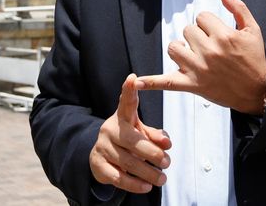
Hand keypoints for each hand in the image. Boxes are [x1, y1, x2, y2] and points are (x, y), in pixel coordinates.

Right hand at [89, 74, 170, 193]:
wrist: (101, 157)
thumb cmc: (127, 141)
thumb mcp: (141, 133)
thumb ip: (155, 136)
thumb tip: (167, 143)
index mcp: (122, 117)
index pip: (125, 102)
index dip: (129, 90)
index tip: (133, 79)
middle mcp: (110, 129)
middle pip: (132, 140)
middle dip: (153, 153)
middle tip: (167, 162)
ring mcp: (102, 147)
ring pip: (127, 161)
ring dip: (147, 172)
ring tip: (162, 178)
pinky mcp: (98, 165)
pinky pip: (117, 177)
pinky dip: (134, 184)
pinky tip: (146, 186)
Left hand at [137, 0, 265, 114]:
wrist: (259, 92)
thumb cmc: (256, 61)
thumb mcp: (253, 30)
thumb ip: (238, 7)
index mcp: (224, 35)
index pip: (202, 17)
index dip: (209, 24)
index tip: (217, 33)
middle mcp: (209, 51)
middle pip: (188, 30)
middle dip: (197, 36)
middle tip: (211, 47)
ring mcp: (198, 68)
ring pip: (174, 48)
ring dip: (182, 49)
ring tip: (194, 55)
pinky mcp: (193, 85)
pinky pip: (167, 82)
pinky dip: (151, 82)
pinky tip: (138, 81)